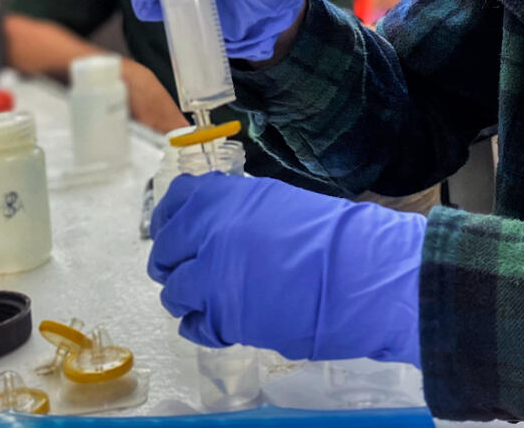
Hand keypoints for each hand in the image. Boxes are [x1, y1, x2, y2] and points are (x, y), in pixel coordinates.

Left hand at [149, 172, 424, 365]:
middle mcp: (207, 233)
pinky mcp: (225, 320)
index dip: (171, 220)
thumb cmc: (331, 234)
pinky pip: (195, 327)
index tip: (175, 231)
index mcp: (222, 197)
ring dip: (186, 298)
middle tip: (188, 272)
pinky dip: (203, 327)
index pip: (175, 203)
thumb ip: (237, 210)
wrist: (359, 272)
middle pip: (164, 252)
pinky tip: (221, 324)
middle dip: (171, 264)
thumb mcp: (277, 202)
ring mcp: (211, 278)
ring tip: (208, 302)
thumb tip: (216, 224)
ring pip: (174, 293)